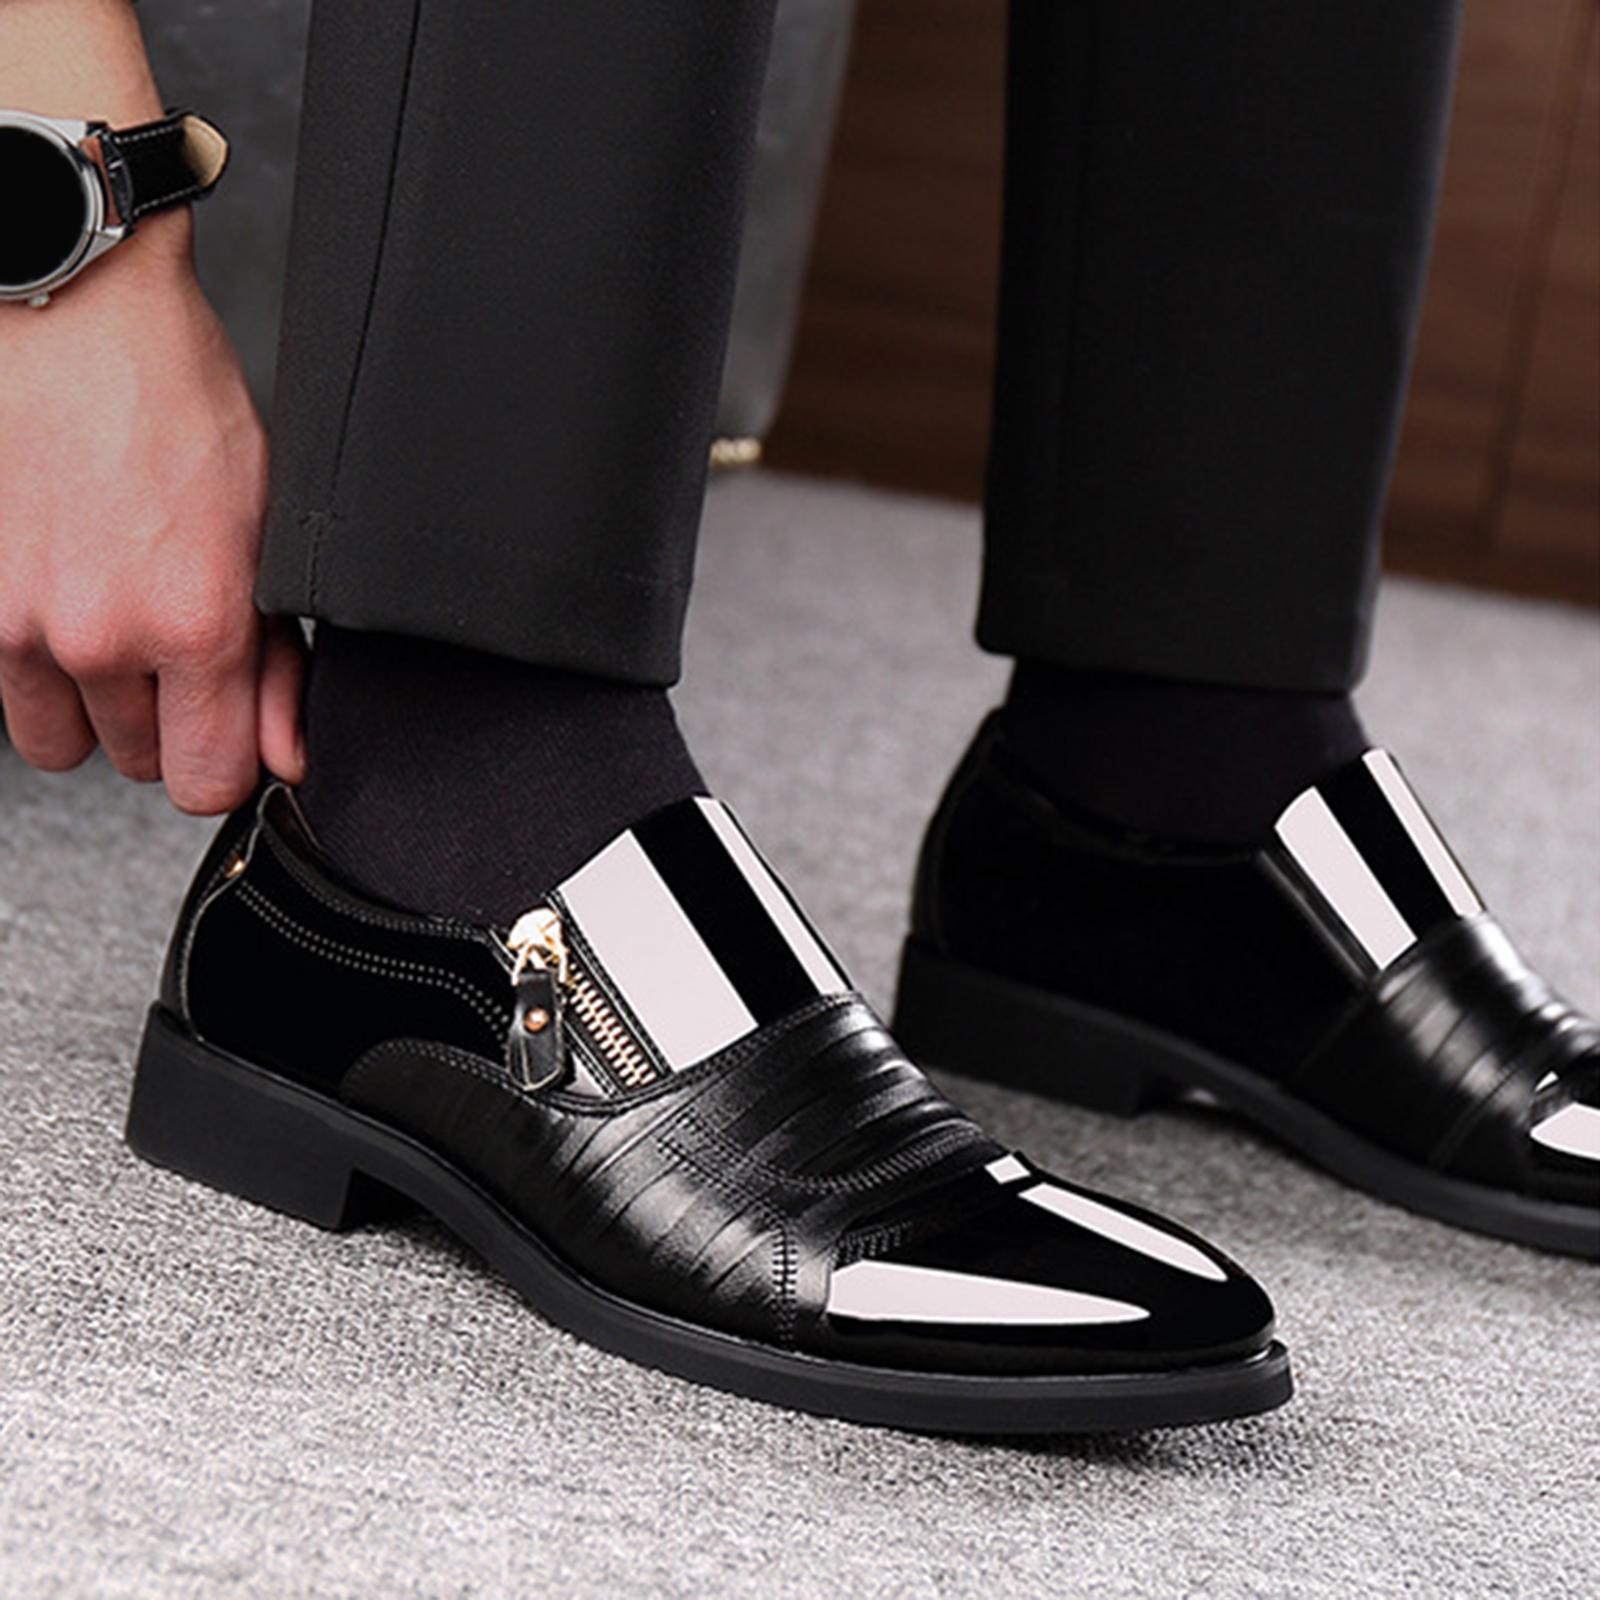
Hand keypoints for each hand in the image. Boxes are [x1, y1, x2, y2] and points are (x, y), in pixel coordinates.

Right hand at [0, 210, 304, 813]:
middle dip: (170, 725)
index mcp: (195, 624)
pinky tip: (75, 609)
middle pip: (141, 764)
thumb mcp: (267, 535)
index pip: (209, 783)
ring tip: (125, 637)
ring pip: (69, 742)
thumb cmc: (178, 407)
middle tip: (182, 651)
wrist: (74, 323)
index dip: (228, 762)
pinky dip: (44, 675)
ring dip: (101, 711)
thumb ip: (277, 663)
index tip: (234, 729)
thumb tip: (284, 753)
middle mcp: (100, 637)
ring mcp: (24, 623)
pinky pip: (15, 693)